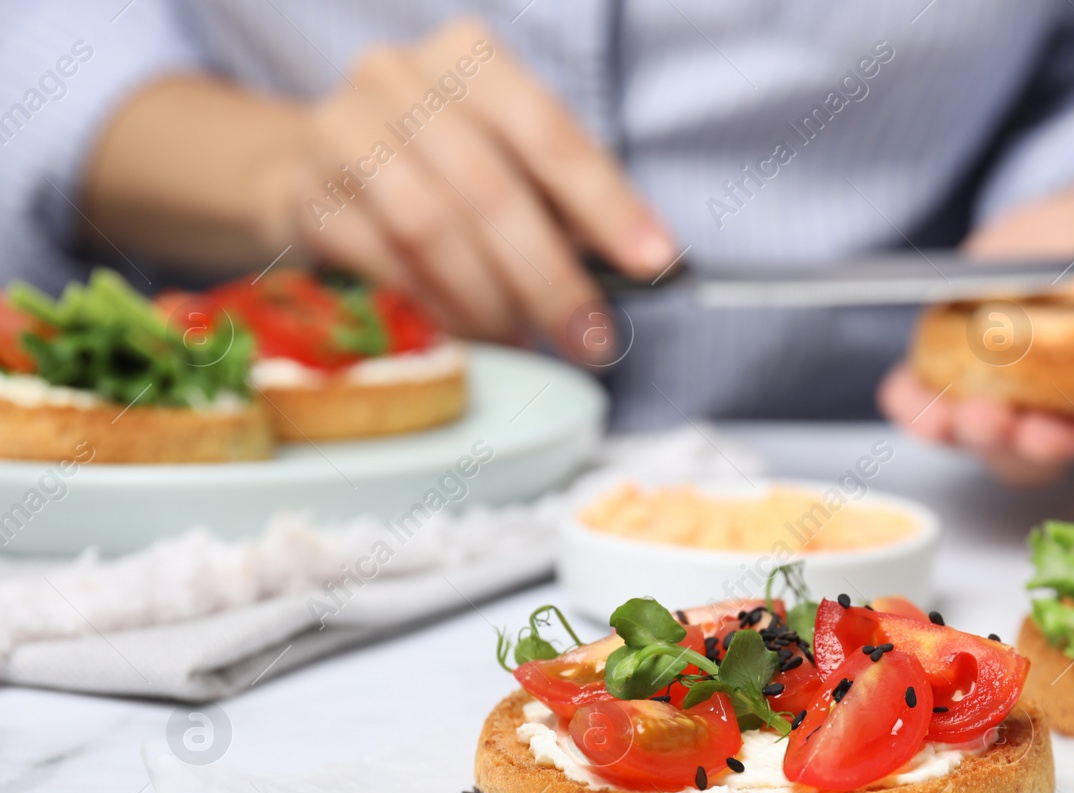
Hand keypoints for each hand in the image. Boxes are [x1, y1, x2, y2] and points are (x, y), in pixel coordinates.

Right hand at [263, 18, 675, 355]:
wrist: (308, 169)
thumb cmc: (439, 170)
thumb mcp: (509, 164)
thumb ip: (567, 203)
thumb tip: (643, 267)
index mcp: (470, 58)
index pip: (549, 133)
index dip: (607, 204)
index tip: (655, 263)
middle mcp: (399, 77)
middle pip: (491, 190)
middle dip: (550, 277)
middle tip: (589, 340)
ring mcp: (340, 131)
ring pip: (431, 228)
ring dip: (488, 300)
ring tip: (522, 339)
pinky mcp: (304, 195)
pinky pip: (382, 266)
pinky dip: (434, 309)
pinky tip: (464, 334)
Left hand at [880, 170, 1073, 484]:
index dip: (1068, 438)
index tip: (1052, 433)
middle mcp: (1063, 390)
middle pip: (1026, 439)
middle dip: (1003, 440)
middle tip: (987, 422)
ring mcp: (1010, 369)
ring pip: (975, 423)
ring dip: (951, 426)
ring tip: (937, 413)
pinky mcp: (964, 338)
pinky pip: (930, 385)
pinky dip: (912, 397)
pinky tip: (902, 393)